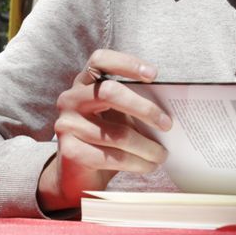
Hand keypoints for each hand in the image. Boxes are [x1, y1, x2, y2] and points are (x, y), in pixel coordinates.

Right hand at [36, 49, 171, 212]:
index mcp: (84, 82)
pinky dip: (137, 163)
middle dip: (144, 108)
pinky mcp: (70, 151)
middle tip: (167, 124)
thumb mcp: (118, 115)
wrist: (78, 173)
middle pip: (109, 92)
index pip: (100, 60)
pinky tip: (149, 165)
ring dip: (147, 147)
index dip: (126, 63)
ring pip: (117, 133)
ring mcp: (67, 124)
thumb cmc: (106, 138)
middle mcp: (70, 99)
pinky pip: (111, 156)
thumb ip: (134, 105)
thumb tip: (168, 110)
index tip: (154, 74)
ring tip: (163, 154)